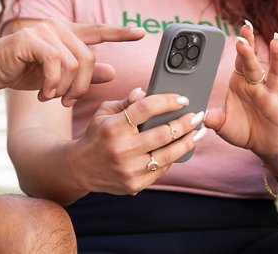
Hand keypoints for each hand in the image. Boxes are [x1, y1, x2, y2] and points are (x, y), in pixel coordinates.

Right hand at [0, 20, 144, 105]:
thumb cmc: (22, 72)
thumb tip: (114, 72)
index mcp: (66, 33)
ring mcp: (43, 30)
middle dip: (82, 86)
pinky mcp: (30, 39)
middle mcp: (57, 27)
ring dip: (64, 88)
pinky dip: (52, 84)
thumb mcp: (58, 76)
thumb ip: (84, 73)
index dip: (120, 33)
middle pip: (88, 57)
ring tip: (51, 97)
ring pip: (73, 63)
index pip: (98, 31)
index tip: (141, 33)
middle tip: (68, 101)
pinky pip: (55, 64)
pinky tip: (43, 93)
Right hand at [69, 88, 205, 194]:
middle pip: (162, 134)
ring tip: (199, 133)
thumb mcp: (104, 112)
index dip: (167, 101)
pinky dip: (173, 158)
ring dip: (187, 143)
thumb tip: (145, 92)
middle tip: (198, 115)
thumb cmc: (96, 135)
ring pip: (167, 155)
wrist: (79, 168)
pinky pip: (161, 170)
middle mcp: (122, 149)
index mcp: (114, 127)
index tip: (183, 99)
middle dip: (185, 123)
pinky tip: (181, 148)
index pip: (146, 109)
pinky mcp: (134, 185)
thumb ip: (126, 102)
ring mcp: (129, 169)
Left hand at [204, 22, 277, 159]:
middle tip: (247, 31)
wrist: (262, 146)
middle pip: (255, 65)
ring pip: (276, 74)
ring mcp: (272, 96)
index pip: (240, 63)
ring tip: (276, 40)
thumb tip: (203, 118)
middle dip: (250, 49)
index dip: (240, 48)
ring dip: (277, 57)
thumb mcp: (224, 126)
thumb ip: (215, 119)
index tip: (239, 33)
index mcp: (241, 84)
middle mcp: (257, 87)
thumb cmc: (242, 130)